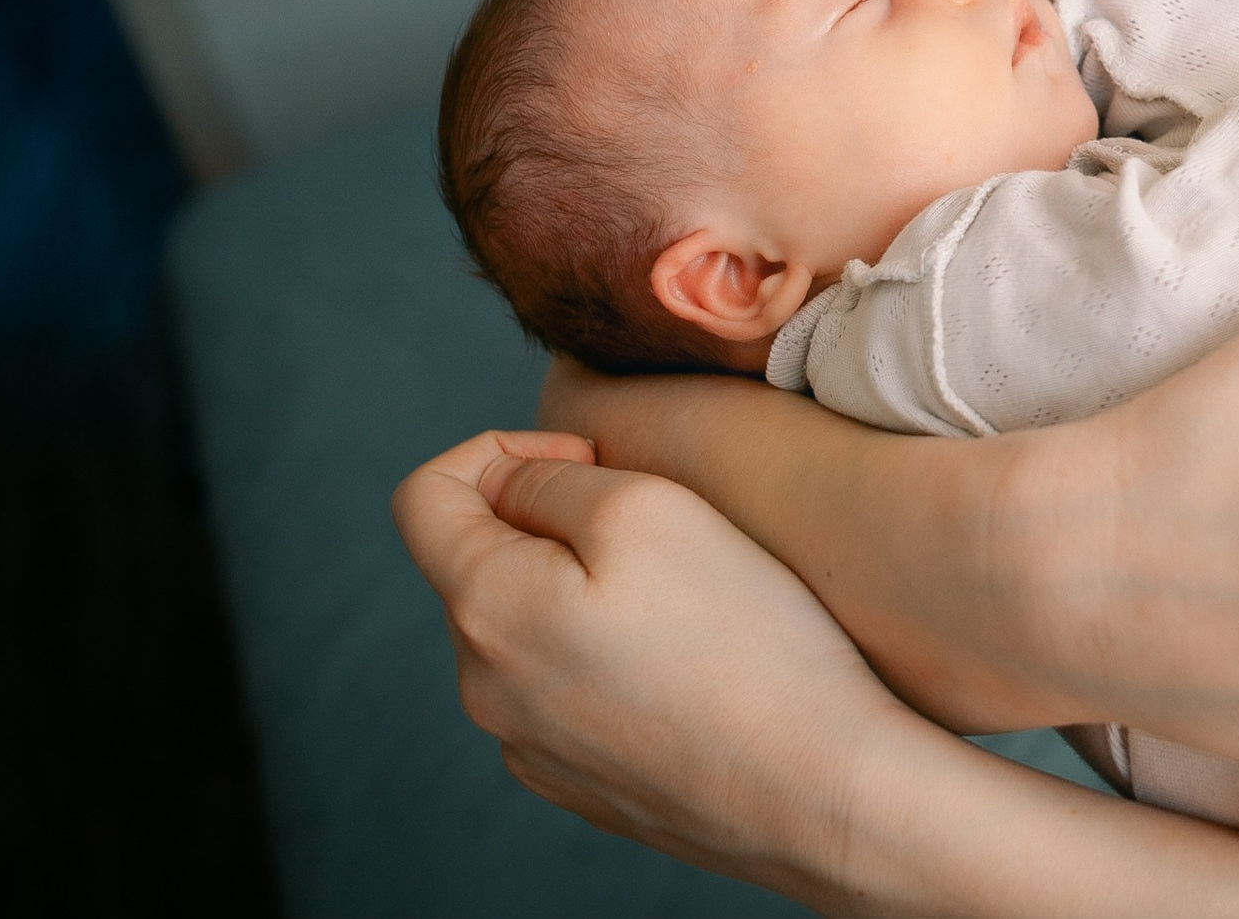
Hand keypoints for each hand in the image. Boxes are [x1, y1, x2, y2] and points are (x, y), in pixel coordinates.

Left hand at [390, 430, 902, 902]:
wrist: (814, 789)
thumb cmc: (739, 640)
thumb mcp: (645, 507)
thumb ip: (549, 480)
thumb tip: (503, 485)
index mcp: (486, 610)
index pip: (424, 498)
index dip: (497, 450)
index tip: (584, 460)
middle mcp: (486, 688)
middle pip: (483, 566)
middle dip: (553, 527)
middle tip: (657, 534)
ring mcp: (531, 747)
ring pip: (530, 632)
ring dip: (584, 596)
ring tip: (685, 604)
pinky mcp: (581, 784)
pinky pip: (568, 694)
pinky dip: (611, 661)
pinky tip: (689, 668)